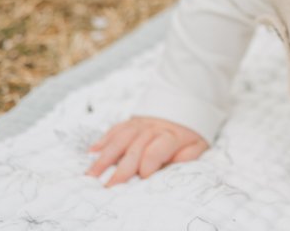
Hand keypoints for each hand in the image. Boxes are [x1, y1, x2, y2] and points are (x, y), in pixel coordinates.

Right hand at [86, 116, 208, 186]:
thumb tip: (173, 165)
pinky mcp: (130, 122)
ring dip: (104, 157)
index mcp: (170, 137)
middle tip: (108, 186)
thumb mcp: (197, 145)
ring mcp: (139, 124)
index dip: (148, 165)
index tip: (141, 178)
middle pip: (134, 148)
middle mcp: (152, 129)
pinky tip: (92, 152)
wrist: (185, 104)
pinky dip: (103, 141)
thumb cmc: (189, 133)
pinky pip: (115, 130)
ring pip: (120, 139)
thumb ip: (187, 156)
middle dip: (121, 169)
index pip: (155, 151)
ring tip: (92, 174)